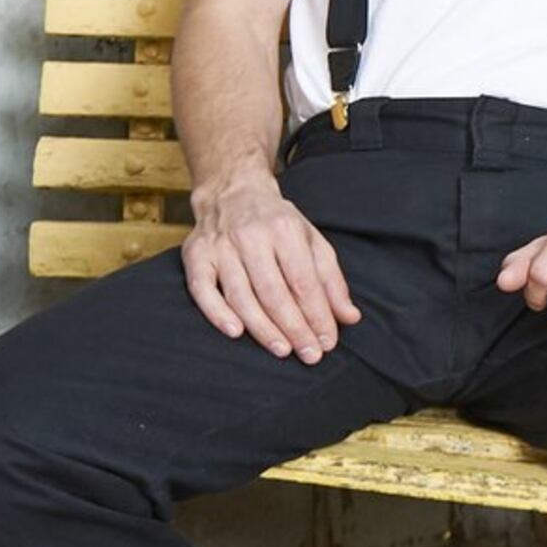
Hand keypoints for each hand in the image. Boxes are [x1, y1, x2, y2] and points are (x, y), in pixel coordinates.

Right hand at [182, 170, 359, 362]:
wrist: (231, 192)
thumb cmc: (276, 223)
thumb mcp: (311, 240)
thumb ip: (331, 279)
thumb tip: (350, 317)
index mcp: (284, 229)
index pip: (304, 280)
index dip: (317, 314)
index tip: (327, 342)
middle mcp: (251, 236)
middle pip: (274, 291)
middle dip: (294, 327)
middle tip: (310, 355)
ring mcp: (220, 246)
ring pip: (241, 295)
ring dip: (262, 327)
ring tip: (282, 350)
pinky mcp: (195, 255)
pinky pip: (202, 290)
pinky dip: (217, 313)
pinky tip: (236, 333)